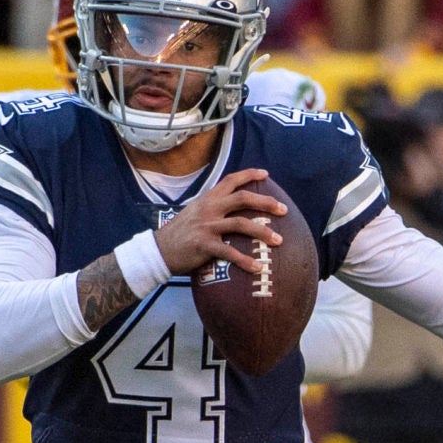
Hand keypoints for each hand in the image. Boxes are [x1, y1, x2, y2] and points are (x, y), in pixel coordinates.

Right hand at [151, 169, 284, 276]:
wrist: (158, 250)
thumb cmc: (180, 234)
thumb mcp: (195, 213)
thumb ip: (213, 208)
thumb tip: (233, 209)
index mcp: (208, 199)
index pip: (230, 180)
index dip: (249, 175)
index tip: (266, 174)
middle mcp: (208, 208)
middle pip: (242, 199)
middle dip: (266, 203)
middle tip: (284, 210)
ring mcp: (206, 226)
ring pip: (241, 224)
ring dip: (263, 232)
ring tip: (279, 240)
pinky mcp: (204, 245)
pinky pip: (229, 252)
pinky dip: (245, 260)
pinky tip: (258, 267)